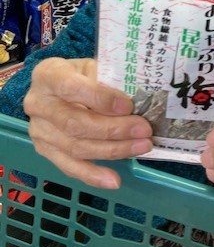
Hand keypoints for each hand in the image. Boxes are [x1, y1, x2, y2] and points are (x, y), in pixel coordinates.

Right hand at [24, 57, 152, 188]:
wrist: (57, 86)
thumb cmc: (80, 74)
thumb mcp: (92, 67)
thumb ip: (107, 80)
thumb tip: (136, 99)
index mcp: (49, 75)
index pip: (71, 88)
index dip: (100, 99)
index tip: (128, 106)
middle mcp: (38, 104)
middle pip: (75, 123)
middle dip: (113, 129)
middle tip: (143, 130)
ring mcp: (39, 130)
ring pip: (76, 147)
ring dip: (112, 150)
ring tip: (141, 147)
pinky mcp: (44, 150)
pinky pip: (69, 167)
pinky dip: (92, 175)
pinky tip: (113, 179)